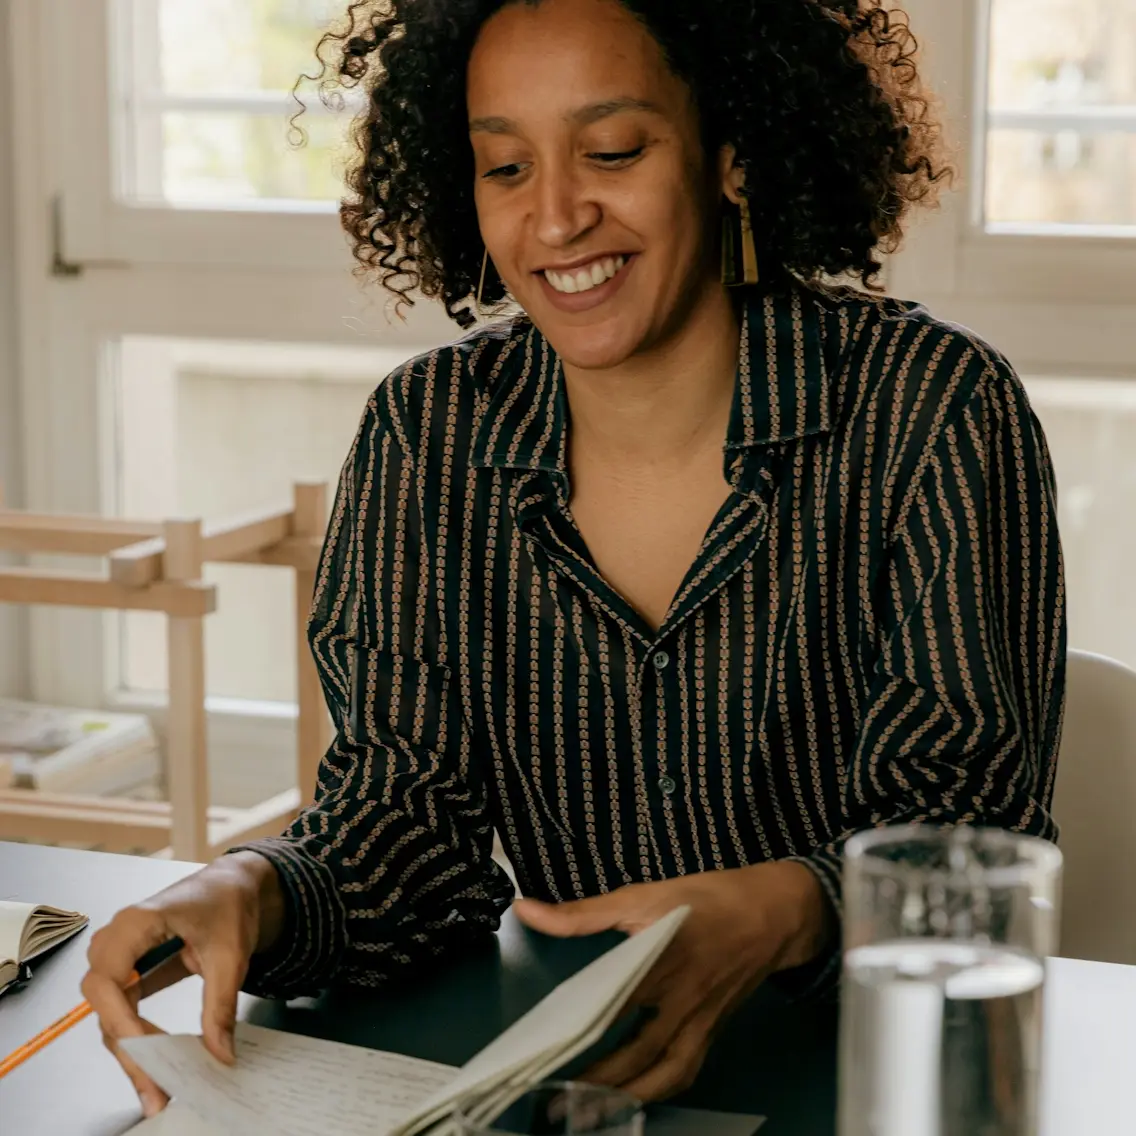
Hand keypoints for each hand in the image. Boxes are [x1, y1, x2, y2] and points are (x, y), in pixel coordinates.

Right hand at [80, 851, 284, 1117]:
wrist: (236, 883)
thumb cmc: (230, 902)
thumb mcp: (231, 954)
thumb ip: (221, 1005)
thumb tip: (219, 1052)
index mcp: (137, 922)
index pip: (108, 979)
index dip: (120, 1018)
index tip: (147, 1049)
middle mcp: (119, 938)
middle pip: (103, 1001)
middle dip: (125, 1046)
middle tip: (154, 1084)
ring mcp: (121, 953)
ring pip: (110, 1009)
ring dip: (129, 1047)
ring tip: (156, 1083)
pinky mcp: (131, 968)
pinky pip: (124, 1006)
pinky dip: (138, 1035)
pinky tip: (157, 1061)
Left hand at [512, 862, 830, 1101]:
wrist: (773, 913)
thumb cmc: (709, 899)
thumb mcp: (644, 894)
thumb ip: (584, 912)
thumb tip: (528, 911)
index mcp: (663, 961)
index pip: (612, 1004)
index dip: (578, 1029)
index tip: (544, 1050)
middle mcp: (683, 1000)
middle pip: (639, 1053)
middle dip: (598, 1082)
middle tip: (557, 1102)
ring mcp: (702, 1020)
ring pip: (664, 1073)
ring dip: (627, 1097)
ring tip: (589, 1112)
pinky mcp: (713, 1030)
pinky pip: (684, 1070)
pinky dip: (658, 1088)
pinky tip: (635, 1095)